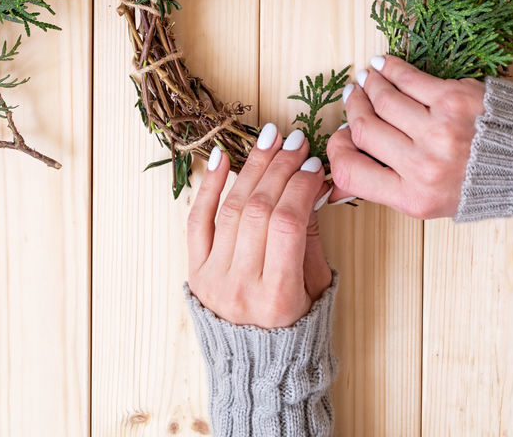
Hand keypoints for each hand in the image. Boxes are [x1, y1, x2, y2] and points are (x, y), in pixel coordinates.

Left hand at [187, 123, 332, 327]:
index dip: (300, 187)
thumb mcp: (317, 288)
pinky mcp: (196, 273)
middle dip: (279, 168)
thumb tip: (309, 184)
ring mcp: (213, 280)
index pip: (286, 223)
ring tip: (270, 140)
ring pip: (230, 209)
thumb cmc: (297, 328)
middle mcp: (240, 289)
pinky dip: (208, 187)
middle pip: (258, 210)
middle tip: (296, 142)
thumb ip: (309, 237)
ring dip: (252, 168)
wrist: (258, 371)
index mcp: (277, 298)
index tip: (314, 165)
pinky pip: (197, 222)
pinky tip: (222, 157)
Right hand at [327, 55, 484, 217]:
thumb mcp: (434, 201)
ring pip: (383, 99)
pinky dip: (390, 67)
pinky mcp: (453, 100)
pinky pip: (409, 78)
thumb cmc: (483, 181)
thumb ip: (391, 187)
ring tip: (367, 77)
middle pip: (364, 130)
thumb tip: (338, 179)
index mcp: (414, 198)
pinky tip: (382, 64)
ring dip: (370, 83)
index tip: (342, 134)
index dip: (337, 149)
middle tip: (352, 95)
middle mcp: (423, 167)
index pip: (350, 171)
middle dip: (353, 108)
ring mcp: (438, 131)